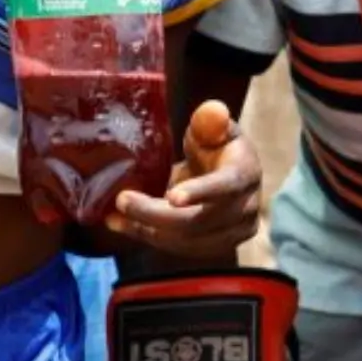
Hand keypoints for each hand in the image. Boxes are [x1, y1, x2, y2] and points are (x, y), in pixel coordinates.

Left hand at [111, 100, 260, 258]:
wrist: (226, 174)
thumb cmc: (215, 147)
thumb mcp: (210, 129)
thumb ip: (209, 120)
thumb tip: (214, 110)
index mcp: (245, 174)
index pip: (225, 186)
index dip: (200, 192)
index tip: (171, 197)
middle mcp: (246, 208)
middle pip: (198, 221)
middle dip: (155, 214)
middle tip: (120, 200)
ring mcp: (236, 232)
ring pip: (188, 241)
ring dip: (147, 231)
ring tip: (114, 218)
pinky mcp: (220, 246)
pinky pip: (183, 250)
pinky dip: (152, 240)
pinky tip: (126, 227)